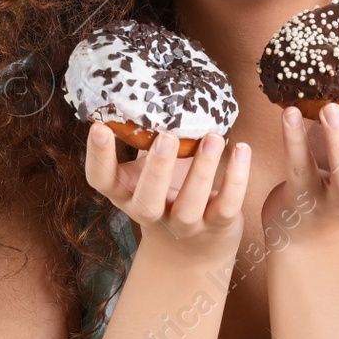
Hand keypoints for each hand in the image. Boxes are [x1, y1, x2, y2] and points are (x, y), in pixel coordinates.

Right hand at [84, 122, 250, 264]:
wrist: (193, 251)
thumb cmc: (167, 193)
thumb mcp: (148, 171)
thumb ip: (145, 140)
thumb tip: (143, 87)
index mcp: (127, 195)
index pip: (102, 181)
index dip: (97, 157)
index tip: (99, 126)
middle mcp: (152, 214)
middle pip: (146, 201)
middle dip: (156, 170)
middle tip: (166, 137)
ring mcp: (184, 225)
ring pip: (190, 205)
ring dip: (202, 169)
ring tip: (213, 137)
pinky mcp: (217, 226)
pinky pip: (227, 204)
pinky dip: (236, 177)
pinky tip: (242, 149)